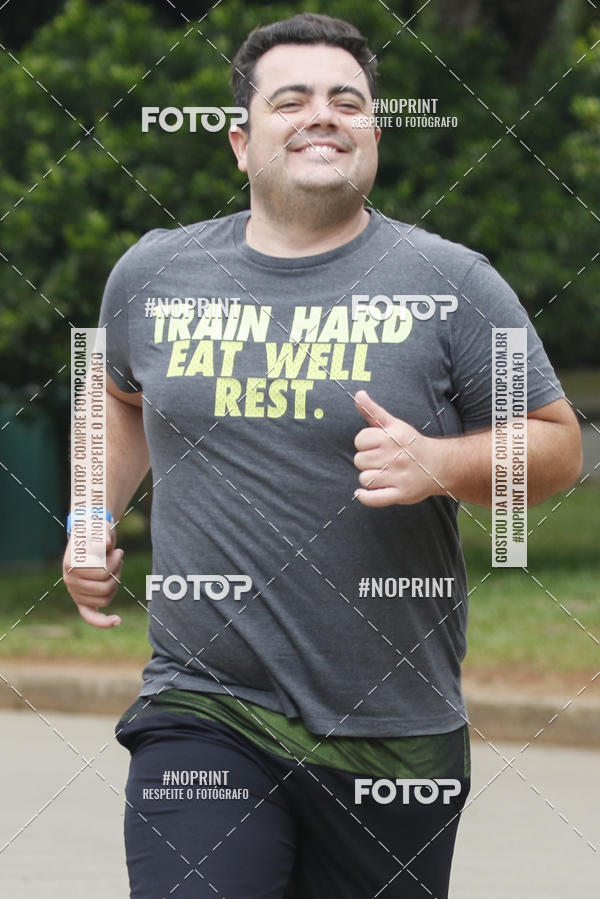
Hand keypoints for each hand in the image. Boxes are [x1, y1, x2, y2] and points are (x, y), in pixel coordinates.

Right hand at [62, 522, 123, 627]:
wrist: (89, 537)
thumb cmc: (95, 533)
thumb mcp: (99, 529)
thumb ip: (103, 535)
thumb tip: (105, 545)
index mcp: (70, 565)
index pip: (102, 573)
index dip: (116, 562)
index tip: (119, 551)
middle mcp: (70, 581)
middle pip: (105, 587)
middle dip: (118, 572)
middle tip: (119, 557)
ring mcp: (76, 592)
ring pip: (106, 598)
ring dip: (116, 583)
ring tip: (116, 568)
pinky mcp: (82, 600)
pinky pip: (90, 616)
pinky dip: (103, 622)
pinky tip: (117, 621)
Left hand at [353, 390, 441, 505]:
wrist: (439, 465)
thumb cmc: (411, 444)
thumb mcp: (395, 424)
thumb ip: (373, 411)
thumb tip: (358, 394)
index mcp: (392, 437)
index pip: (360, 440)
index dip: (364, 443)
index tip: (375, 445)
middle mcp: (396, 456)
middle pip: (359, 460)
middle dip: (366, 461)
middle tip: (380, 460)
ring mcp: (399, 477)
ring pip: (364, 479)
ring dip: (369, 478)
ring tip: (380, 474)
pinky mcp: (401, 494)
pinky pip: (374, 498)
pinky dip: (365, 496)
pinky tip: (363, 492)